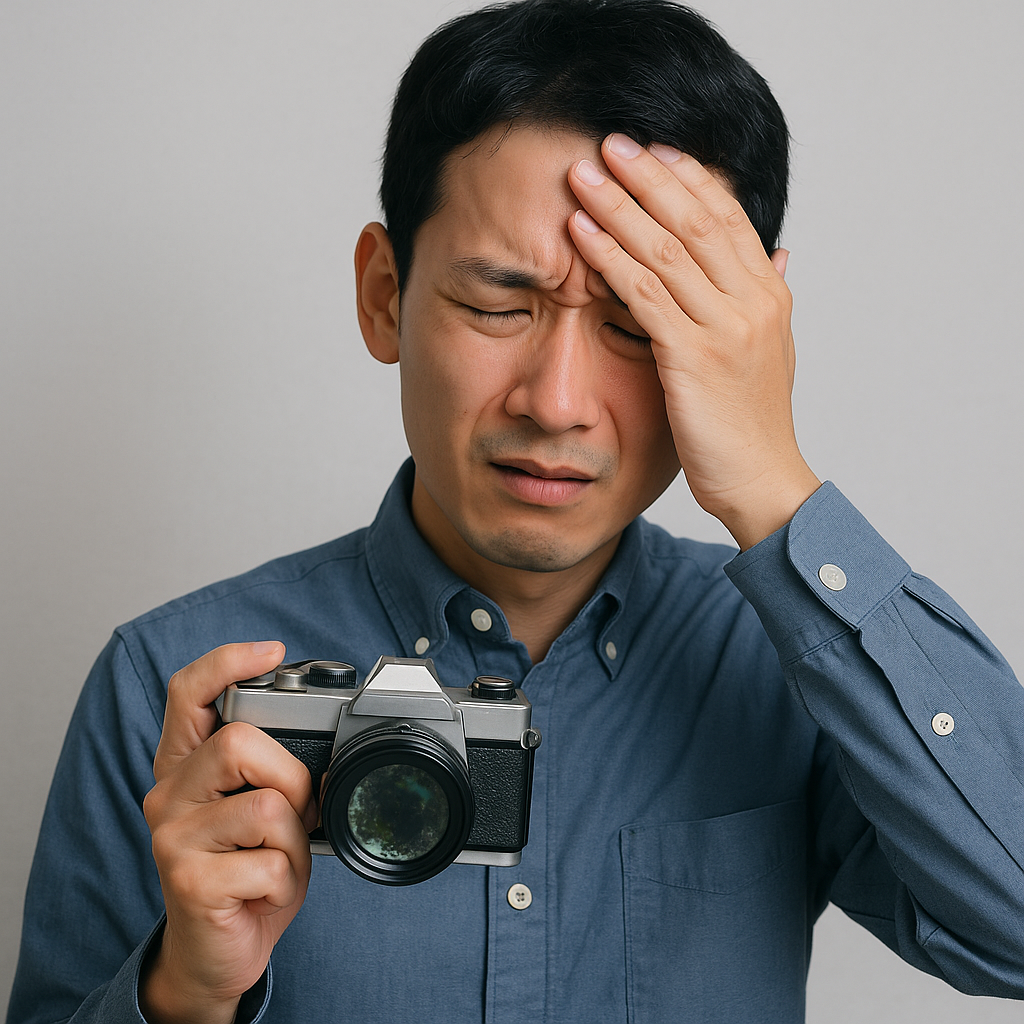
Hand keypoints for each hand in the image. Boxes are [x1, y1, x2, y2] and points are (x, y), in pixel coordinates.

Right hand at [140, 642, 315, 1023]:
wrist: (217, 951)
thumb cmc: (246, 871)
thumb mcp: (260, 810)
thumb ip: (270, 769)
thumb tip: (322, 744)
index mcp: (185, 765)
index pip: (189, 693)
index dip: (227, 662)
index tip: (272, 651)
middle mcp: (168, 793)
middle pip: (237, 741)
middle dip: (290, 777)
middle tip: (295, 813)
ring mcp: (172, 837)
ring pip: (265, 805)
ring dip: (293, 840)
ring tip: (276, 861)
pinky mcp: (188, 881)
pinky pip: (269, 862)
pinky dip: (287, 879)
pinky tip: (264, 892)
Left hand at [566, 133, 819, 548]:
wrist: (763, 482)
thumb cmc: (755, 424)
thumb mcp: (771, 351)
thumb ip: (769, 298)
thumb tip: (781, 253)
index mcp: (769, 295)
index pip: (727, 218)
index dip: (688, 179)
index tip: (653, 149)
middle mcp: (752, 301)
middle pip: (694, 220)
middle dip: (648, 178)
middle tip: (608, 143)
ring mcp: (725, 328)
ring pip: (666, 250)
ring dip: (619, 208)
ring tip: (582, 177)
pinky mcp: (693, 358)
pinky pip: (645, 296)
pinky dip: (610, 260)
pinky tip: (580, 236)